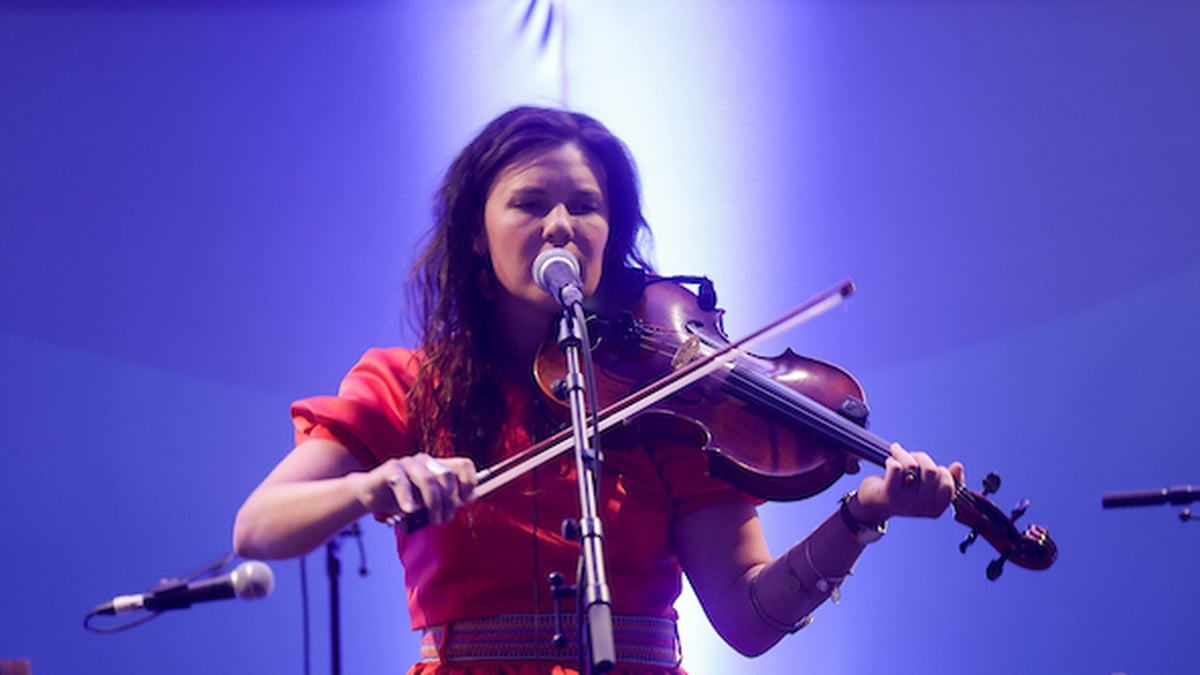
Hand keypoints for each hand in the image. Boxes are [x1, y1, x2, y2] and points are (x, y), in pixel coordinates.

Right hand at [356, 453, 476, 525]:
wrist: (371, 494)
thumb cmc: (403, 497)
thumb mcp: (429, 500)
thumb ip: (448, 498)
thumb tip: (472, 497)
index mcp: (438, 466)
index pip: (464, 465)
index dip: (469, 483)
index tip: (465, 501)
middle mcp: (426, 461)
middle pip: (447, 476)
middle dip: (449, 501)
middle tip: (443, 519)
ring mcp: (408, 463)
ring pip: (428, 480)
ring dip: (433, 504)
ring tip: (432, 520)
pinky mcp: (391, 469)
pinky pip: (402, 482)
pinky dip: (408, 499)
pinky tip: (410, 510)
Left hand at [849, 443, 964, 523]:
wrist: (873, 503)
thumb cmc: (903, 490)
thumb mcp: (926, 487)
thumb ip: (946, 478)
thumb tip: (958, 466)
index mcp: (936, 508)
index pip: (949, 484)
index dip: (940, 471)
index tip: (928, 469)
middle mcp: (922, 508)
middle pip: (931, 470)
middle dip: (920, 458)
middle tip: (909, 458)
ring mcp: (906, 501)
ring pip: (913, 465)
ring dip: (904, 454)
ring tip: (897, 455)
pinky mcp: (889, 493)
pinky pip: (896, 467)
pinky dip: (893, 458)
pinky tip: (889, 461)